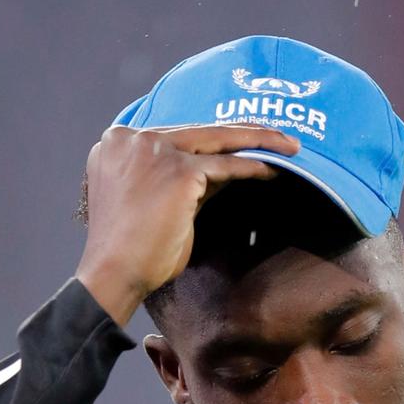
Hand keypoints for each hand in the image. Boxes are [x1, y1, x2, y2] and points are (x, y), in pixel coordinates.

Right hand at [74, 122, 299, 325]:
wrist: (113, 274)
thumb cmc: (131, 253)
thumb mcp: (155, 205)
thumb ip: (183, 180)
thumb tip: (226, 170)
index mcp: (118, 143)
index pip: (178, 135)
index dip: (213, 137)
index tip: (242, 139)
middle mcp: (133, 138)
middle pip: (200, 129)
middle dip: (244, 131)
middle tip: (280, 135)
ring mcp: (155, 151)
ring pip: (218, 139)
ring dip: (258, 142)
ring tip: (290, 147)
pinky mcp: (178, 172)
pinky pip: (225, 167)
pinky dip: (251, 169)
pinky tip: (275, 169)